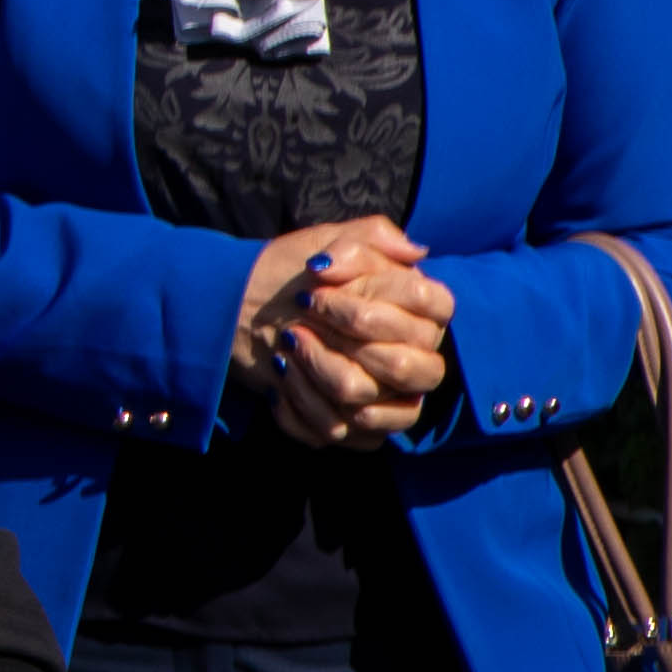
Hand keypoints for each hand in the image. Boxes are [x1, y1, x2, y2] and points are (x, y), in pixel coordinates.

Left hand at [273, 242, 455, 445]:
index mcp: (421, 311)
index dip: (368, 303)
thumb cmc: (291, 274)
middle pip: (402, 365)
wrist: (242, 309)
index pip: (429, 310)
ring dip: (314, 370)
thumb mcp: (325, 242)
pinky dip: (299, 405)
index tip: (317, 287)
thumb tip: (414, 252)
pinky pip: (341, 432)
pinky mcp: (360, 429)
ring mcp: (392, 398)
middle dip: (339, 341)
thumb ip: (371, 239)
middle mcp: (418, 357)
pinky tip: (280, 379)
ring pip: (364, 401)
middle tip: (300, 319)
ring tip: (287, 345)